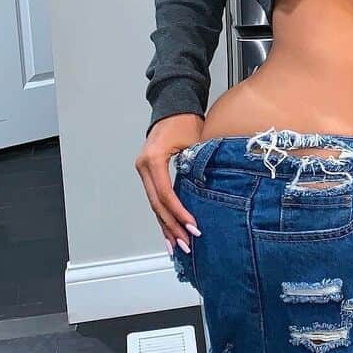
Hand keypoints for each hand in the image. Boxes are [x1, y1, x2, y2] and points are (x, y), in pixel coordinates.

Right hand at [134, 114, 203, 254]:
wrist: (173, 106)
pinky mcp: (149, 173)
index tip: (193, 227)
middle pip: (157, 204)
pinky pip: (155, 198)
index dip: (179, 212)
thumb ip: (198, 165)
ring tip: (177, 247)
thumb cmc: (185, 120)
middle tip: (186, 245)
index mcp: (154, 159)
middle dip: (172, 226)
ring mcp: (144, 171)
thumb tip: (208, 193)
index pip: (165, 193)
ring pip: (154, 205)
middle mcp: (144, 167)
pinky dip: (163, 216)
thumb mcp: (195, 141)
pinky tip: (168, 234)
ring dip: (166, 226)